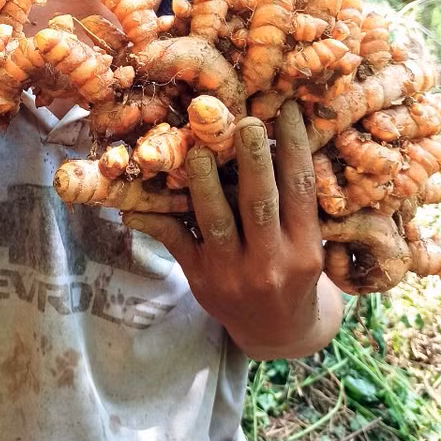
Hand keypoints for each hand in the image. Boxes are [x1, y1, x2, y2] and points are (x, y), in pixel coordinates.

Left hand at [123, 100, 341, 358]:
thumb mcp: (307, 243)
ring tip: (197, 148)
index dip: (294, 147)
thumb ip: (294, 203)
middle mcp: (271, 261)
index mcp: (304, 247)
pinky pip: (175, 242)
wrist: (276, 332)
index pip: (300, 189)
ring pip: (215, 220)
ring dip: (203, 182)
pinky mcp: (200, 278)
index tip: (284, 108)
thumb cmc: (293, 271)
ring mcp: (232, 272)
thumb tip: (277, 134)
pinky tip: (133, 202)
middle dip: (252, 160)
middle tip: (244, 121)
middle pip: (259, 203)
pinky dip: (154, 220)